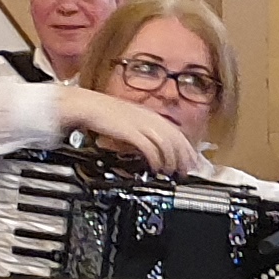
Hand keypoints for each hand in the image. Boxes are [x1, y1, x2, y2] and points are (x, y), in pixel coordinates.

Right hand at [63, 89, 203, 174]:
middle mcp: (150, 119)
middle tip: (185, 172)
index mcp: (152, 116)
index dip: (187, 150)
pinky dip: (156, 160)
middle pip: (176, 140)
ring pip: (166, 145)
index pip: (178, 134)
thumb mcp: (132, 121)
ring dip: (171, 161)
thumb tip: (155, 147)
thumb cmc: (106, 113)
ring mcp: (142, 124)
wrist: (88, 105)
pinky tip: (156, 168)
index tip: (190, 162)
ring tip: (171, 173)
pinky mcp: (131, 132)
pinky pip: (150, 148)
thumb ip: (145, 131)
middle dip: (184, 158)